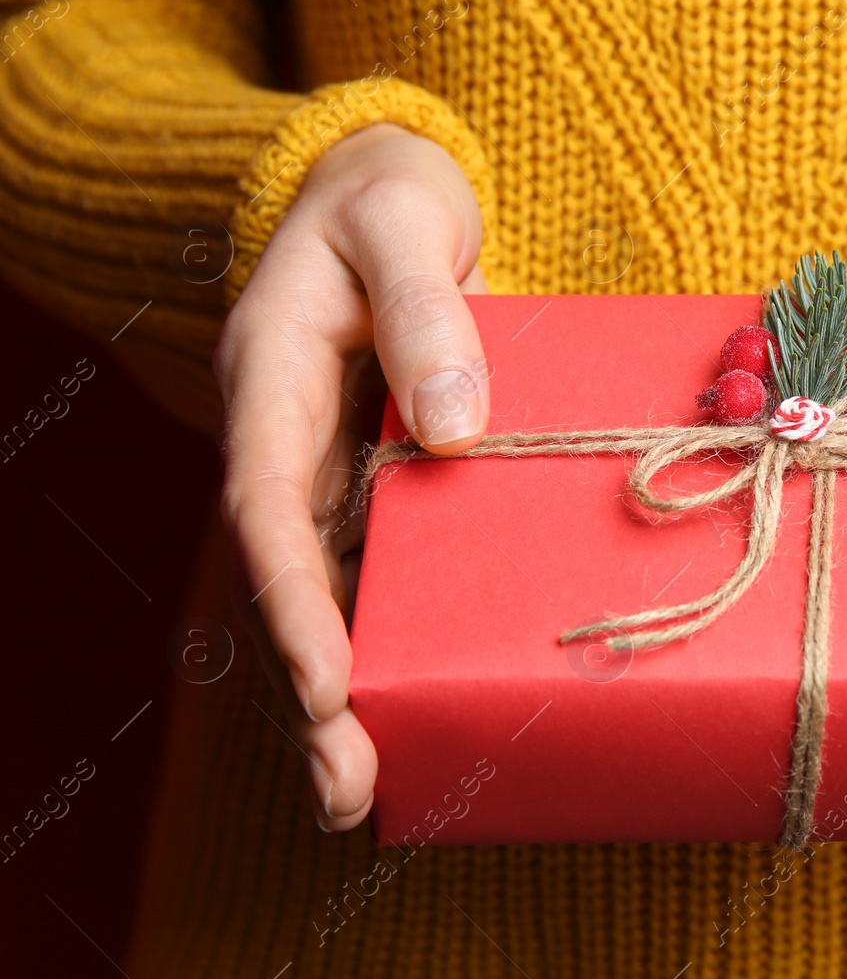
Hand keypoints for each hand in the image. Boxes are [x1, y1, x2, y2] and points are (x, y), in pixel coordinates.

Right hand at [214, 123, 489, 830]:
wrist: (386, 186)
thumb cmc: (388, 196)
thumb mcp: (403, 222)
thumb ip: (424, 312)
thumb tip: (449, 428)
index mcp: (269, 379)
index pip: (264, 504)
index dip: (290, 601)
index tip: (328, 682)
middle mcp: (286, 440)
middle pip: (286, 580)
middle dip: (305, 689)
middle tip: (344, 787)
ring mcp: (327, 466)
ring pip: (323, 592)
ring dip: (339, 691)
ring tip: (367, 793)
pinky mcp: (375, 478)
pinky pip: (373, 568)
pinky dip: (386, 639)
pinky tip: (414, 707)